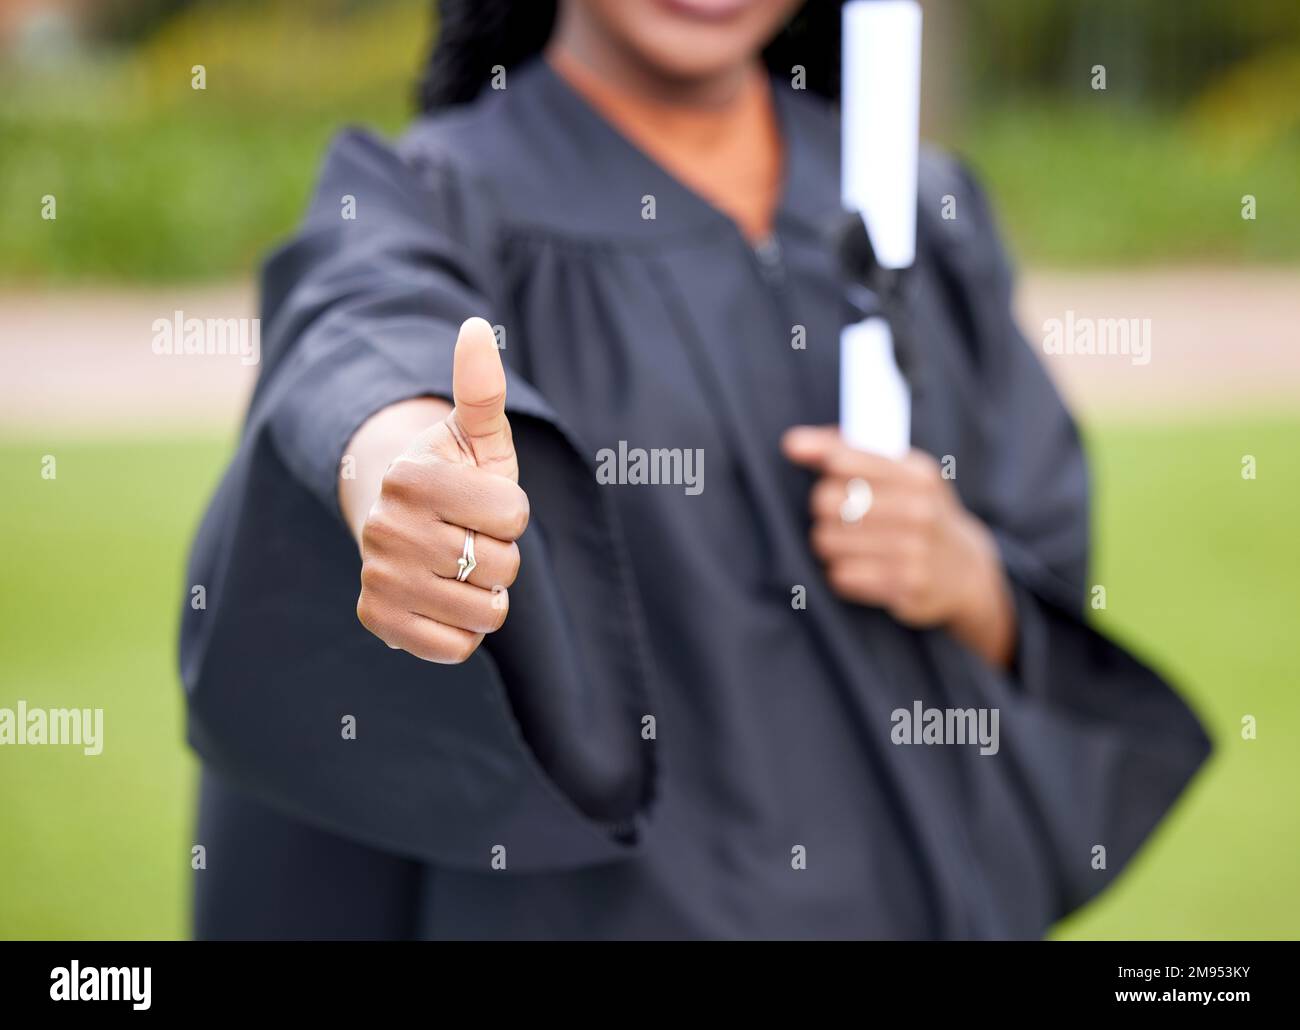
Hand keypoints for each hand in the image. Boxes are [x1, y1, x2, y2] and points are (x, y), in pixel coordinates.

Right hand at [349, 318, 528, 662]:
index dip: (511, 513)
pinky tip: (445, 600)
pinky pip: (456, 647)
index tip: (482, 504)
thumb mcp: (477, 435)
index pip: (512, 515)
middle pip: (500, 566)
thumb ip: (482, 389)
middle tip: (470, 538)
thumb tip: (475, 329)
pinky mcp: (378, 620)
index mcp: (411, 477)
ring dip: (486, 594)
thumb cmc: (456, 476)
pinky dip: (464, 631)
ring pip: (484, 612)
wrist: (406, 525)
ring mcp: (377, 576)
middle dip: (500, 556)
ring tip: (460, 568)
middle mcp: (384, 526)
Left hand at [782, 426, 1015, 667]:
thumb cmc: (917, 509)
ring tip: (846, 543)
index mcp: (917, 474)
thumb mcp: (898, 470)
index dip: (822, 465)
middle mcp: (920, 510)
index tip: (819, 469)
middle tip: (836, 515)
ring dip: (827, 543)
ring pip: (827, 540)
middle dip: (821, 509)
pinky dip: (841, 572)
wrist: (965, 568)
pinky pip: (841, 576)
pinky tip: (859, 566)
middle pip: (826, 501)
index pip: (842, 459)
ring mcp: (916, 550)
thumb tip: (791, 443)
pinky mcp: (907, 586)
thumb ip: (843, 449)